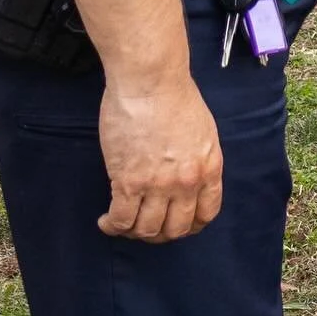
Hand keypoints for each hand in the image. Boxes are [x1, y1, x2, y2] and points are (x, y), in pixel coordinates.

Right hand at [97, 78, 222, 241]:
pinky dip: (112, 226)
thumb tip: (185, 180)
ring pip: (147, 230)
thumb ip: (198, 160)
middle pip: (176, 228)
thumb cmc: (174, 97)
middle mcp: (187, 182)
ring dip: (134, 233)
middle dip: (161, 234)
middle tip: (146, 227)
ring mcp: (158, 185)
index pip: (206, 214)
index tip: (176, 224)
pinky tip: (106, 221)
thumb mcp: (202, 132)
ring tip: (124, 223)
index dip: (190, 226)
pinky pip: (121, 219)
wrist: (150, 81)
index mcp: (210, 168)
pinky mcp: (128, 181)